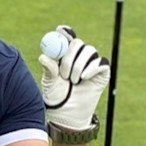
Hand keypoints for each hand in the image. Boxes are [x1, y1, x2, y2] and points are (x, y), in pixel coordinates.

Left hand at [38, 25, 109, 143]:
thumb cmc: (56, 96)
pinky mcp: (102, 71)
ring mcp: (91, 63)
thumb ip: (49, 69)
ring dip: (78, 66)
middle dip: (70, 55)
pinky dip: (91, 69)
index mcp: (64, 54)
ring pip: (89, 51)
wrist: (68, 114)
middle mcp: (78, 56)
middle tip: (64, 72)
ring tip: (72, 82)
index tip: (61, 31)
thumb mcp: (50, 82)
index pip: (66, 36)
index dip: (65, 32)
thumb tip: (43, 56)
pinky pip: (100, 62)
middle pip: (77, 42)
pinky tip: (83, 79)